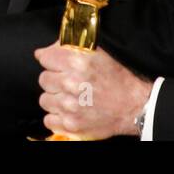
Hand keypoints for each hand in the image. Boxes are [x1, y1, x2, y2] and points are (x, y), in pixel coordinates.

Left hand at [35, 43, 150, 139]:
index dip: (50, 61)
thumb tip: (41, 53)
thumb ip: (67, 49)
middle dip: (54, 80)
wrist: (132, 105)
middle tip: (68, 83)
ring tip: (69, 98)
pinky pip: (49, 120)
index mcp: (77, 62)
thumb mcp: (95, 54)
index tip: (56, 65)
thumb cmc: (115, 79)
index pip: (45, 58)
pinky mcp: (71, 124)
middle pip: (44, 79)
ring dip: (55, 99)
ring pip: (44, 100)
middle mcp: (72, 83)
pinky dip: (57, 117)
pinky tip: (69, 112)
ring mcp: (70, 106)